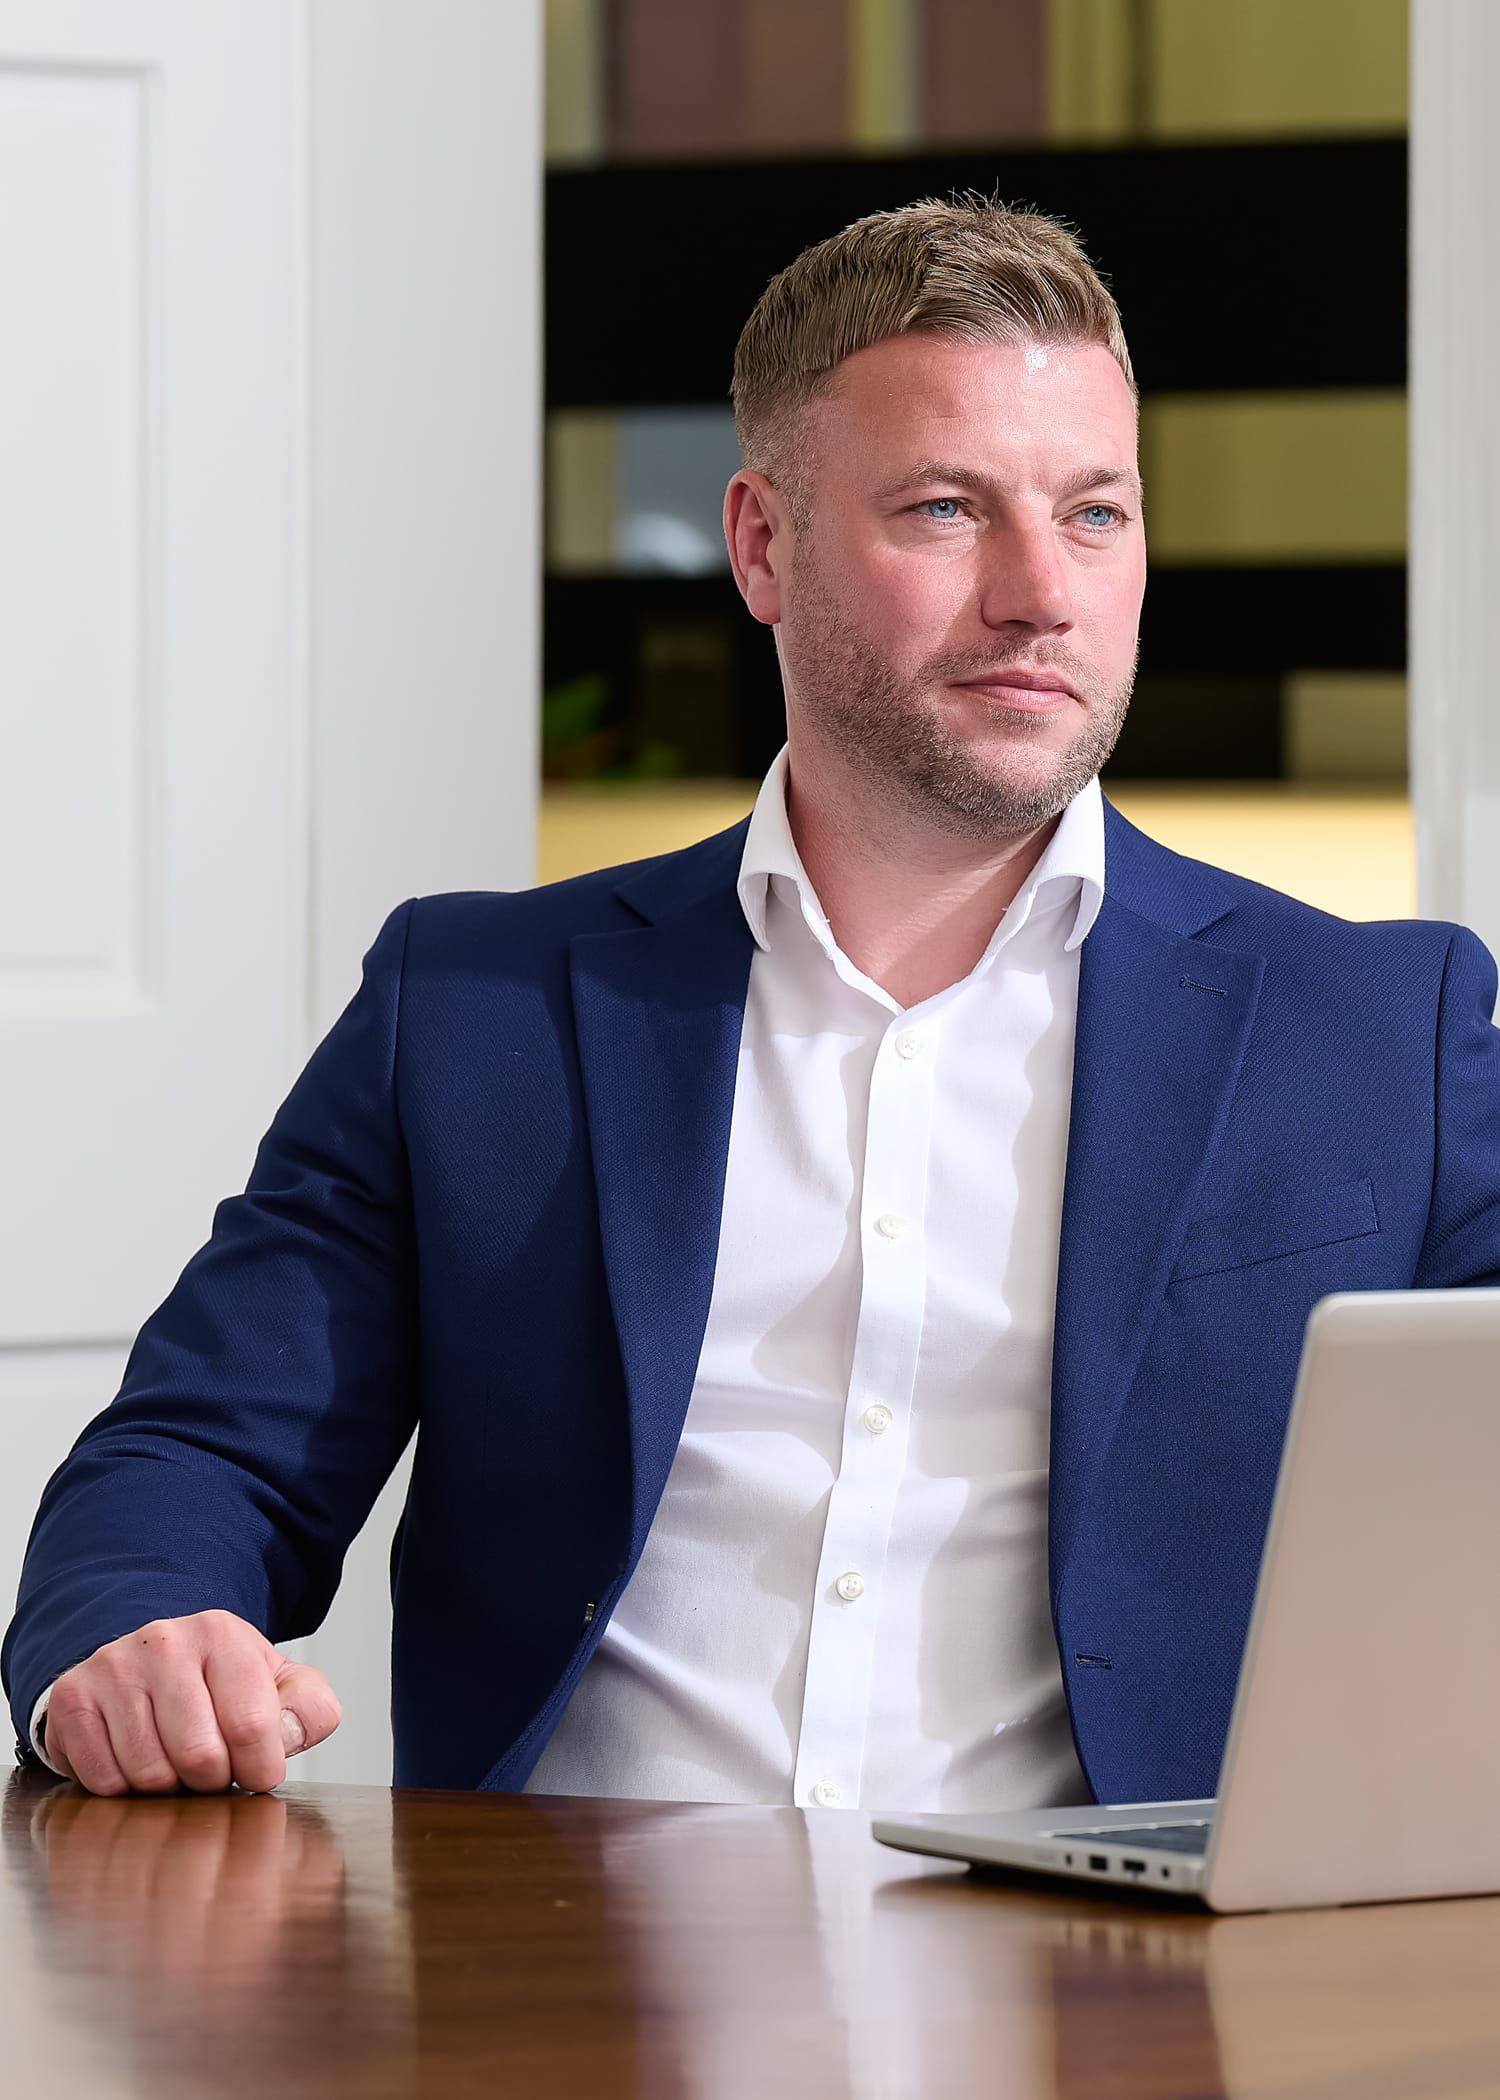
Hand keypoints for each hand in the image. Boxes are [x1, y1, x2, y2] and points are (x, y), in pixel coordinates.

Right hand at [43, 1611, 341, 1795]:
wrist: (145, 1667)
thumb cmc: (220, 1688)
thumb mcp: (280, 1688)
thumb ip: (309, 1710)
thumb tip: (288, 1736)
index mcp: (222, 1634)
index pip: (251, 1726)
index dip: (259, 1769)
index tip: (255, 1771)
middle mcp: (164, 1641)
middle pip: (199, 1756)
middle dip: (213, 1782)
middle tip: (211, 1768)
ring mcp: (113, 1667)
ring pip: (150, 1774)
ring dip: (169, 1788)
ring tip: (175, 1762)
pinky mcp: (73, 1698)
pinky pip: (103, 1780)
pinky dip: (124, 1790)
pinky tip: (136, 1761)